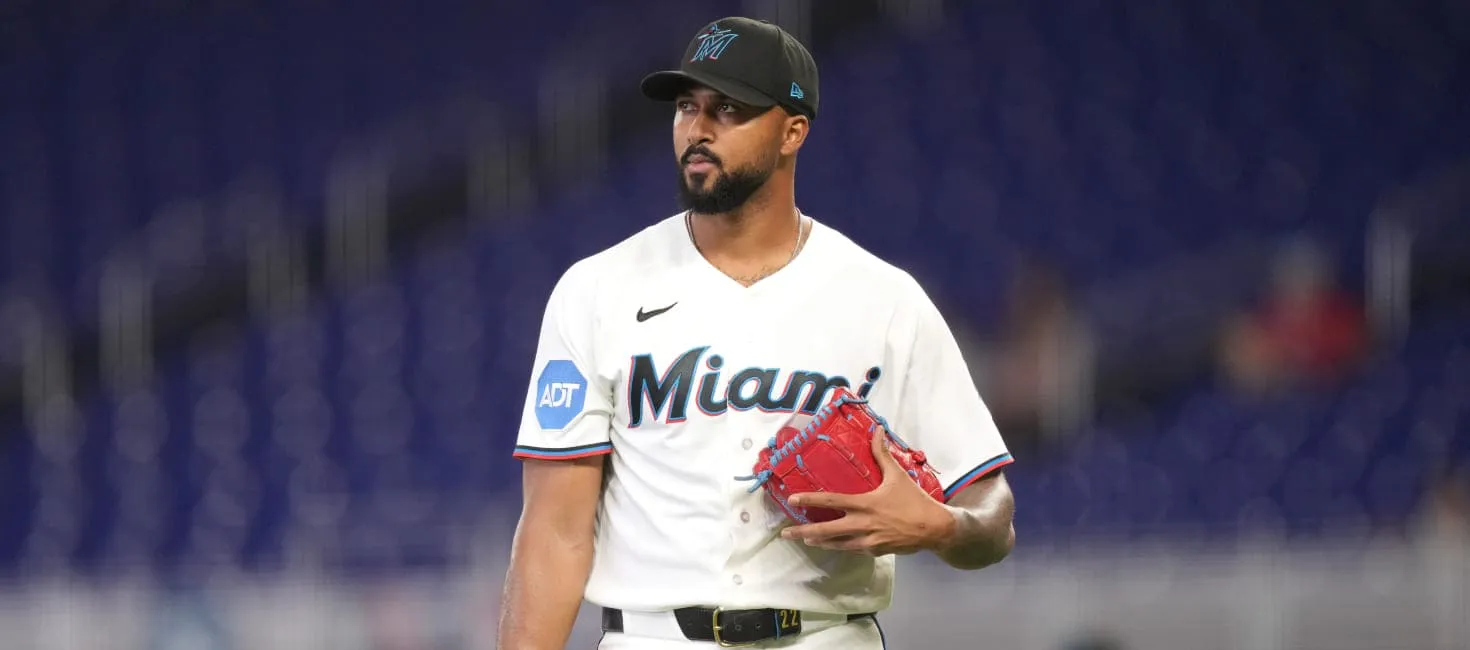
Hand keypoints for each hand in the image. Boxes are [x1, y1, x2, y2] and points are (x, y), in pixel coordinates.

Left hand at [780, 427, 956, 555]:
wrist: (934, 529)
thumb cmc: (915, 501)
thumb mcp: (897, 475)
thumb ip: (882, 454)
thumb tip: (877, 430)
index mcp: (864, 504)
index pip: (830, 501)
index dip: (809, 500)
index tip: (792, 499)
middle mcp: (862, 525)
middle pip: (826, 530)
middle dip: (803, 532)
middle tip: (786, 534)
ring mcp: (867, 541)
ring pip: (837, 544)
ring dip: (820, 542)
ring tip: (806, 540)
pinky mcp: (875, 552)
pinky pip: (853, 549)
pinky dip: (842, 546)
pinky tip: (834, 545)